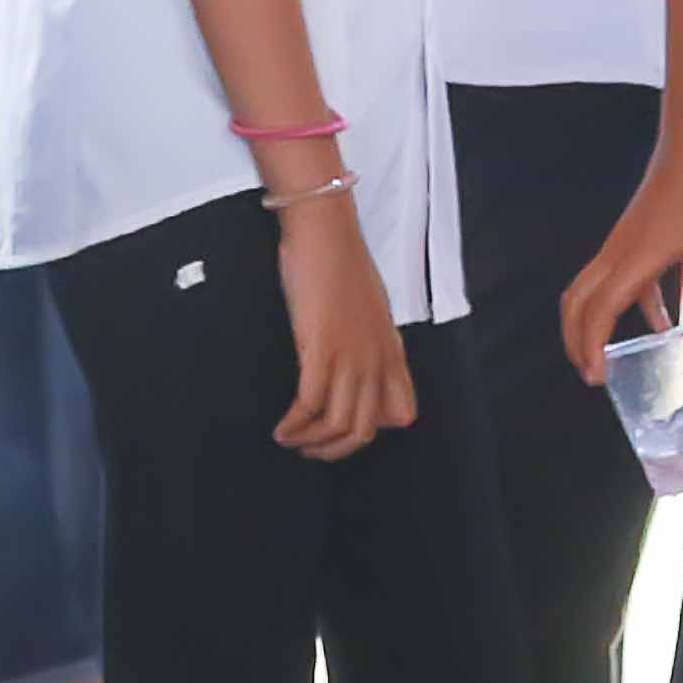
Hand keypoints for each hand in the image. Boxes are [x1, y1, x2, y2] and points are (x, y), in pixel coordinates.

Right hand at [274, 188, 414, 458]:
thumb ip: (371, 338)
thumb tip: (361, 364)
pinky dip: (294, 424)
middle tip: (309, 449)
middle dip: (333, 449)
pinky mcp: (321, 350)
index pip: (400, 413)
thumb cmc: (340, 263)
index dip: (372, 431)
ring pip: (337, 424)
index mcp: (390, 350)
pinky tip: (281, 428)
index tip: (342, 431)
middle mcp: (375, 360)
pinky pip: (310, 405)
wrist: (325, 233)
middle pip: (363, 428)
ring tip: (290, 440)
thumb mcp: (370, 307)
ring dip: (310, 441)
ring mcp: (350, 357)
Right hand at [561, 142, 682, 384]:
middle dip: (575, 339)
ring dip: (597, 320)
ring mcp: (625, 238)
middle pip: (576, 300)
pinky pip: (621, 274)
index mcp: (633, 258)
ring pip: (593, 286)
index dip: (591, 348)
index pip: (597, 312)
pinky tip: (662, 319)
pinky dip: (630, 301)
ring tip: (615, 355)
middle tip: (591, 373)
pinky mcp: (637, 230)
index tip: (597, 378)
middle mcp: (618, 250)